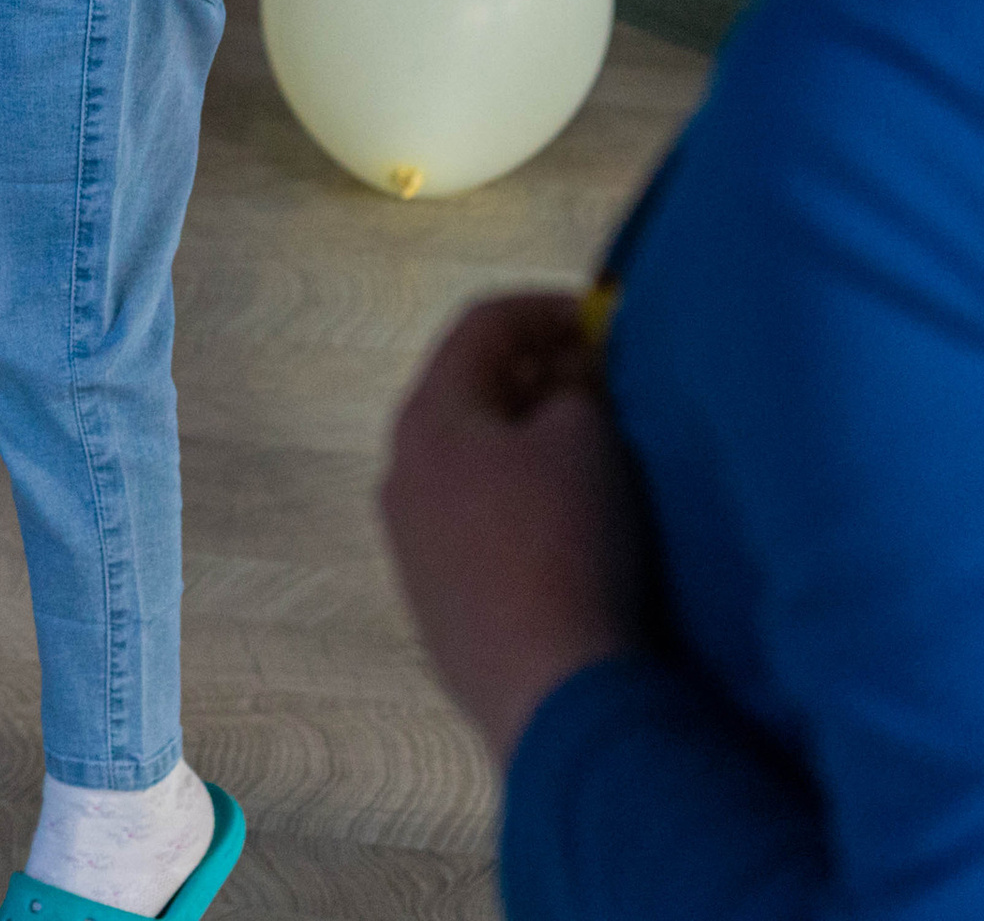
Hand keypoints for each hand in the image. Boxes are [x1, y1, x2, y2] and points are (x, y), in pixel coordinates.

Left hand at [380, 293, 649, 765]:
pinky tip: (567, 524)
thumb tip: (566, 376)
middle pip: (469, 392)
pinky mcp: (434, 600)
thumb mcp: (587, 441)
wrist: (550, 694)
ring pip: (469, 460)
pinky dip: (516, 498)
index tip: (604, 318)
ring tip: (592, 449)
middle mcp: (399, 469)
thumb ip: (576, 388)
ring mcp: (408, 540)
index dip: (546, 308)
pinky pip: (474, 520)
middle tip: (604, 381)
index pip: (480, 327)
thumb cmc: (567, 544)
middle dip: (537, 375)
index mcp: (426, 416)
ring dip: (526, 440)